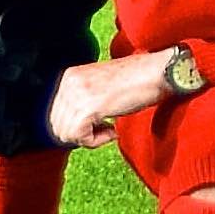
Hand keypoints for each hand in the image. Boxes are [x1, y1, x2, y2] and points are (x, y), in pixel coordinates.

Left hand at [48, 46, 184, 145]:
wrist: (159, 72)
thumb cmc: (138, 80)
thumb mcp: (102, 85)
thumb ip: (84, 99)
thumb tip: (72, 128)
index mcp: (70, 76)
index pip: (56, 115)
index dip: (77, 127)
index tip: (100, 124)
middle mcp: (69, 82)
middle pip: (58, 127)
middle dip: (81, 135)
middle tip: (106, 129)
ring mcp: (77, 94)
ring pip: (67, 134)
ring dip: (90, 138)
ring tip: (110, 129)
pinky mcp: (89, 107)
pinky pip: (80, 138)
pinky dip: (97, 141)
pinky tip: (113, 131)